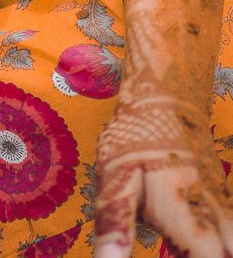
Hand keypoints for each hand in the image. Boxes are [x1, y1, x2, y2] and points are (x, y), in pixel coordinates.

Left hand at [94, 85, 232, 257]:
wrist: (167, 95)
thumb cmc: (136, 138)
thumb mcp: (116, 177)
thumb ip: (116, 224)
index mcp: (190, 220)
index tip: (174, 255)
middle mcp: (217, 219)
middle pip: (227, 254)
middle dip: (210, 255)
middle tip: (176, 248)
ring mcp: (224, 209)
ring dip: (215, 248)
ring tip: (181, 244)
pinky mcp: (223, 200)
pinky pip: (231, 230)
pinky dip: (218, 241)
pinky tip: (197, 236)